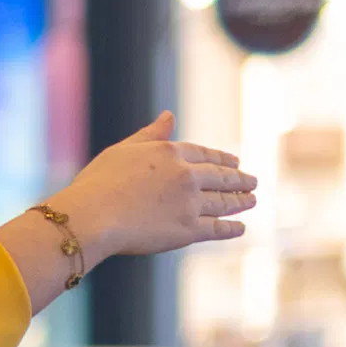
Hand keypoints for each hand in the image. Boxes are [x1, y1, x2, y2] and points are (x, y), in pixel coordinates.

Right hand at [0, 112, 257, 296]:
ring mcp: (190, 203)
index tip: (235, 162)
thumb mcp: (123, 150)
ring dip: (242, 201)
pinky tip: (241, 227)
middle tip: (254, 181)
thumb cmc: (98, 183)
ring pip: (224, 202)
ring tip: (252, 200)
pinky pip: (217, 228)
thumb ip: (150, 135)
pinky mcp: (188, 230)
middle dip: (240, 179)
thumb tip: (169, 115)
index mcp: (171, 152)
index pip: (206, 154)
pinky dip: (232, 228)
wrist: (92, 217)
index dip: (223, 159)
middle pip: (222, 177)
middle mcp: (186, 175)